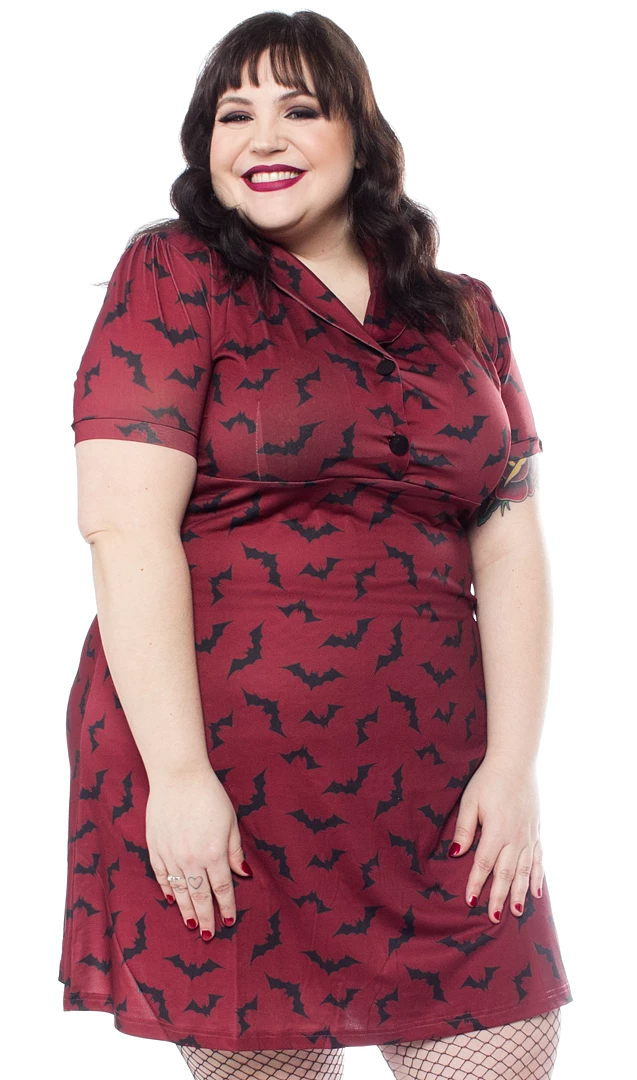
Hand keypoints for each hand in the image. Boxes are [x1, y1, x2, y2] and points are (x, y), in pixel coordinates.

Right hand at [146, 765, 252, 939]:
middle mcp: (191, 859)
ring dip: (186, 910)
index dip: (225, 907)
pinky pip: (162, 876)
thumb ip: (235, 850)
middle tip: (209, 936)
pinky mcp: (156, 847)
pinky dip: (167, 889)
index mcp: (213, 853)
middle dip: (206, 917)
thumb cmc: (209, 795)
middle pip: (200, 896)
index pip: (222, 888)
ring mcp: (171, 855)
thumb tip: (243, 874)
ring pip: (179, 891)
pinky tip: (171, 900)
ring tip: (191, 925)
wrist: (178, 776)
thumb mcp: (230, 821)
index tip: (228, 921)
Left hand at [448, 756, 543, 922]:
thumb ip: (464, 828)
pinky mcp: (537, 831)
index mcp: (497, 831)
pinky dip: (538, 877)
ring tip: (515, 912)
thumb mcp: (470, 801)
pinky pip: (539, 859)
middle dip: (499, 897)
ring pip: (524, 871)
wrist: (516, 762)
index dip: (476, 884)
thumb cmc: (488, 780)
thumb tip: (456, 853)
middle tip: (493, 917)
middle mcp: (515, 838)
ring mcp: (529, 836)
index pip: (484, 864)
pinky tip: (536, 892)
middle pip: (506, 874)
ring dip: (519, 893)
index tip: (469, 902)